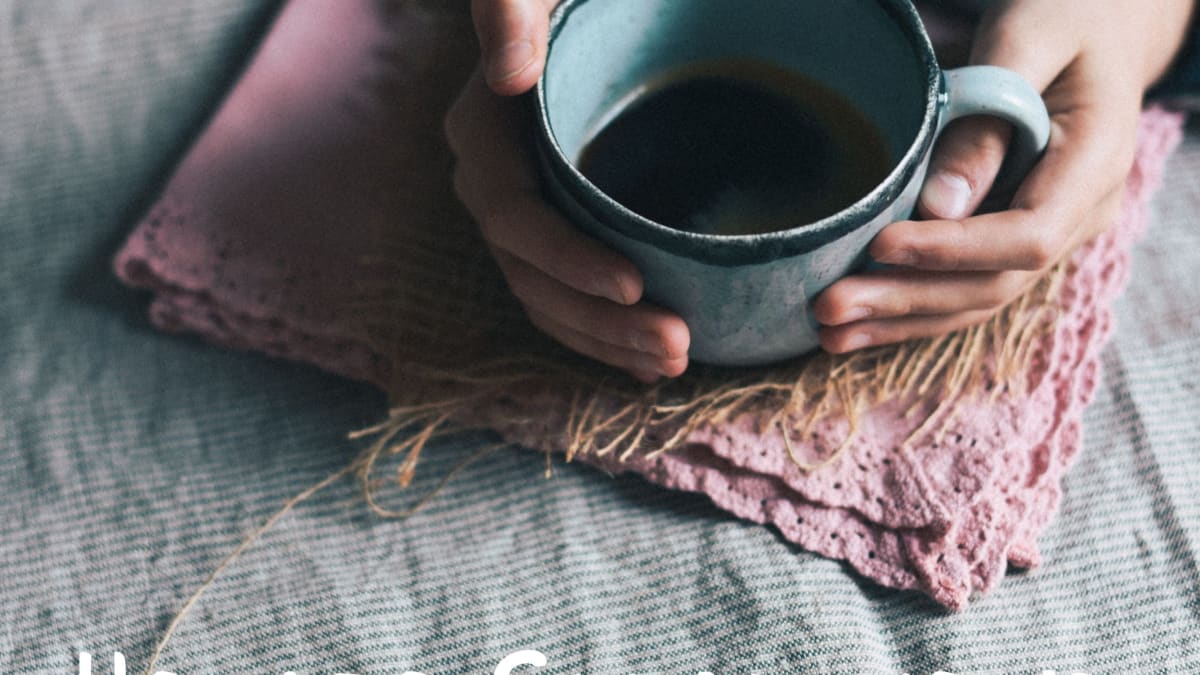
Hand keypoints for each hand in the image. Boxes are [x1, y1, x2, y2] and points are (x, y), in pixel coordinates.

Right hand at [445, 1, 689, 381]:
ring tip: (673, 362)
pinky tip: (649, 361)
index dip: (567, 259)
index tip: (636, 283)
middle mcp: (491, 185)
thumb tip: (508, 76)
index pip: (512, 216)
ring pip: (548, 300)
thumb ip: (509, 10)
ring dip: (606, 342)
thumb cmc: (572, 0)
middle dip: (599, 322)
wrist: (594, 20)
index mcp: (484, 135)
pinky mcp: (551, 236)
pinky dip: (603, 335)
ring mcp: (521, 218)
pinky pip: (563, 299)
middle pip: (531, 275)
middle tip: (675, 346)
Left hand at [815, 0, 1195, 352]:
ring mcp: (1047, 235)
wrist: (1097, 28)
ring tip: (828, 332)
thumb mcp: (1027, 45)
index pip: (1026, 236)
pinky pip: (962, 286)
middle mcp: (1078, 215)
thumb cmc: (1063, 18)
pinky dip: (908, 308)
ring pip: (974, 299)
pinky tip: (855, 326)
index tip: (881, 245)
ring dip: (899, 320)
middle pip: (992, 283)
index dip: (952, 251)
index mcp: (1094, 167)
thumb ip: (986, 124)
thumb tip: (938, 209)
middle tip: (829, 306)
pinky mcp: (1009, 240)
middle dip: (906, 300)